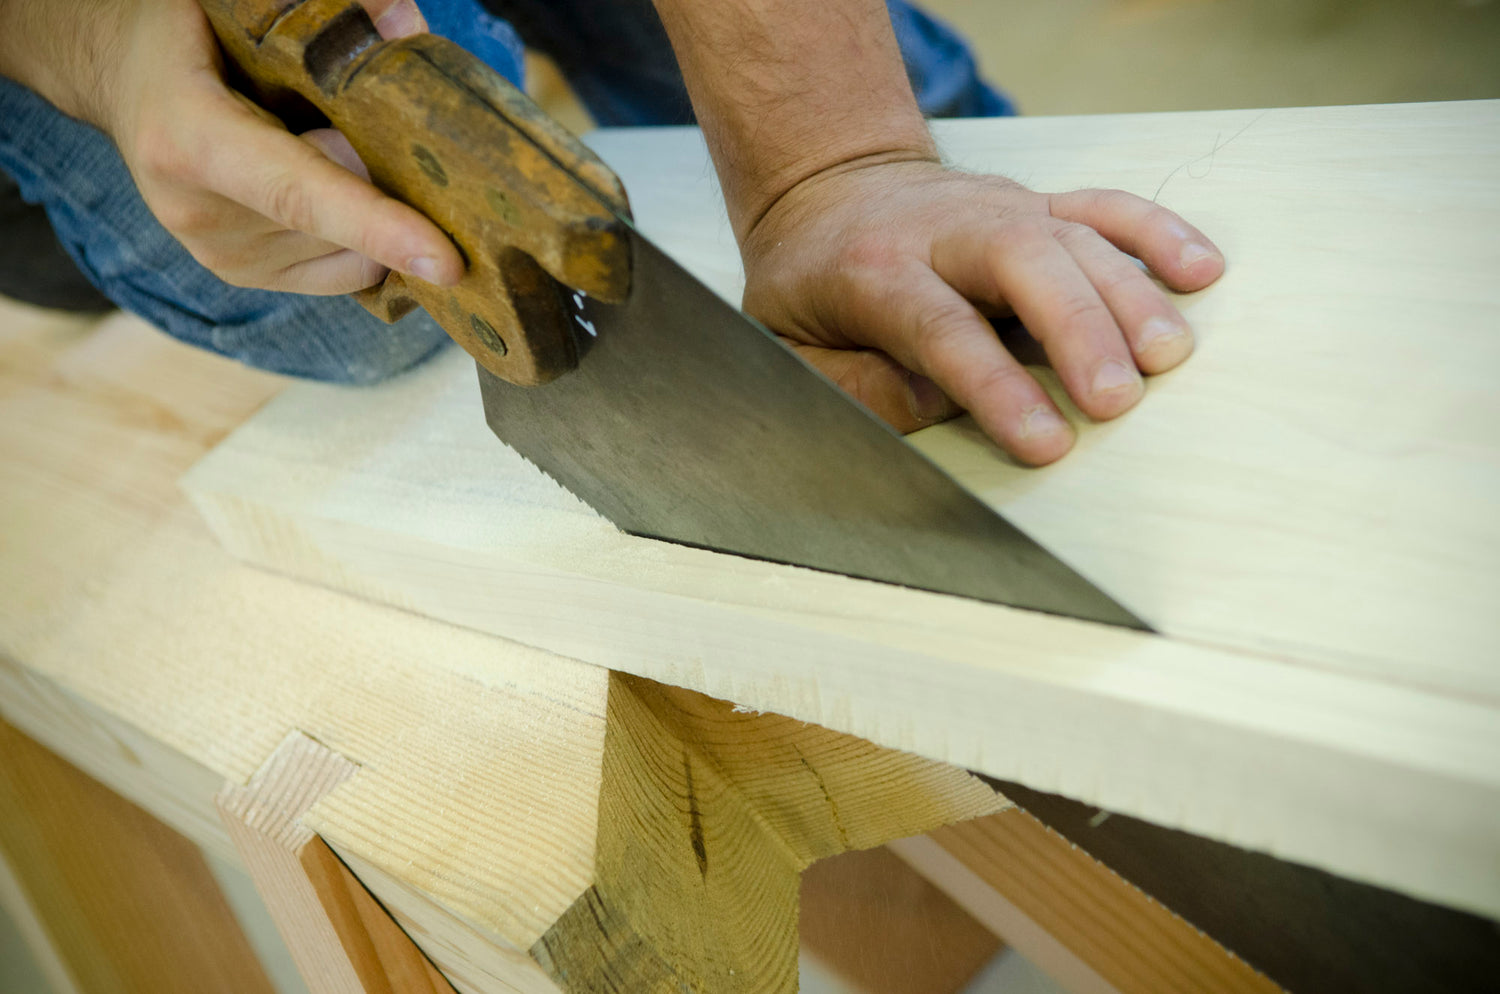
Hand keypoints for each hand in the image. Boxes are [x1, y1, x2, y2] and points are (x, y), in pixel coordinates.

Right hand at [16, 0, 463, 294]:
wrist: (127, 82)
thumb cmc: (188, 33)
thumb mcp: (237, 3)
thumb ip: (324, 14)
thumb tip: (408, 29)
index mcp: (190, 142)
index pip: (300, 194)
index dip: (377, 225)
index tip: (446, 262)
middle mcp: (201, 213)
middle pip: (343, 219)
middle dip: (383, 179)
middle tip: (368, 126)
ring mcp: (224, 255)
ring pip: (353, 248)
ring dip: (366, 201)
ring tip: (319, 144)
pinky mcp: (246, 277)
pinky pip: (347, 270)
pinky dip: (364, 235)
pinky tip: (331, 184)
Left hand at [740, 156, 1224, 464]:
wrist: (829, 187)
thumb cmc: (810, 280)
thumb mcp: (790, 343)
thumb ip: (854, 386)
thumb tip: (936, 409)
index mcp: (875, 270)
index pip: (942, 327)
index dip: (995, 386)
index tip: (1046, 441)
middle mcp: (947, 230)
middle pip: (1023, 266)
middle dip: (1078, 331)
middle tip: (1119, 400)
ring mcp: (1000, 209)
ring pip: (1075, 238)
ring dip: (1129, 295)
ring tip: (1170, 357)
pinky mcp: (1039, 203)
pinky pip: (1107, 207)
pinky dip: (1157, 234)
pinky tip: (1202, 272)